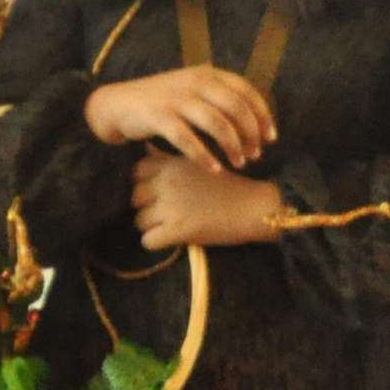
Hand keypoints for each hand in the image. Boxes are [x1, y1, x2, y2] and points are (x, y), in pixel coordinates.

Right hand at [85, 67, 276, 173]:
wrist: (118, 105)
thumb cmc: (161, 102)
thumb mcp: (192, 90)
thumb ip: (218, 99)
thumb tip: (253, 121)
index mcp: (206, 73)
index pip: (245, 91)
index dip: (263, 115)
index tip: (271, 138)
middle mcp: (194, 82)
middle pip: (236, 108)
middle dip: (251, 134)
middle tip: (256, 155)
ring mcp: (177, 98)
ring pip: (217, 124)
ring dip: (232, 147)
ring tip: (239, 164)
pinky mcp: (159, 116)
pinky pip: (189, 140)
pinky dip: (205, 156)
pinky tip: (214, 170)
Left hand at [132, 153, 285, 250]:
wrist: (255, 207)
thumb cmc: (228, 186)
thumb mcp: (198, 161)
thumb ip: (169, 158)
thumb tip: (143, 145)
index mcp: (171, 164)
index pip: (135, 173)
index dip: (145, 184)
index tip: (161, 192)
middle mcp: (166, 181)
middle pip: (134, 198)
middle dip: (147, 207)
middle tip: (170, 212)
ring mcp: (170, 205)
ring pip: (138, 221)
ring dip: (153, 227)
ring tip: (176, 225)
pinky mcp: (177, 229)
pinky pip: (147, 242)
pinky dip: (159, 243)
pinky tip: (176, 238)